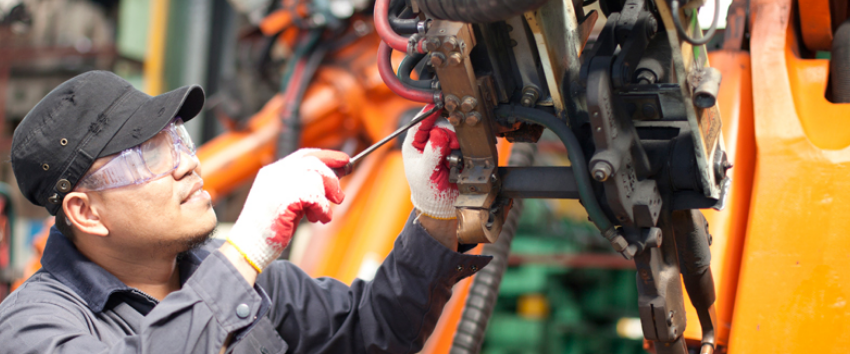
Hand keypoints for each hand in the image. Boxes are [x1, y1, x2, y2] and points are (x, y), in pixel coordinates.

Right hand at [227, 148, 348, 271]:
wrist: (249, 247)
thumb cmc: (269, 228)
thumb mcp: (287, 201)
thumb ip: (304, 188)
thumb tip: (334, 179)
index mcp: (273, 172)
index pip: (304, 155)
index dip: (326, 156)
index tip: (344, 160)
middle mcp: (275, 174)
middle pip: (313, 163)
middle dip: (331, 178)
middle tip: (339, 196)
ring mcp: (278, 185)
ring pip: (316, 179)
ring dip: (325, 199)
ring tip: (320, 215)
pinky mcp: (285, 200)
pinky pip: (316, 199)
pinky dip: (323, 210)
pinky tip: (318, 220)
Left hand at [401, 106, 458, 219]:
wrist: (443, 205)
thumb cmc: (427, 191)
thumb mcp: (426, 173)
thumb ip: (432, 154)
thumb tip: (439, 134)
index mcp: (414, 144)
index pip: (418, 123)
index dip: (428, 114)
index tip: (437, 107)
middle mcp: (428, 142)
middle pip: (439, 124)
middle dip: (447, 133)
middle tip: (450, 147)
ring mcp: (442, 145)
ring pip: (453, 131)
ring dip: (456, 141)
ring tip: (453, 157)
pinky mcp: (455, 150)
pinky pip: (462, 141)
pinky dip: (464, 147)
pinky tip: (460, 158)